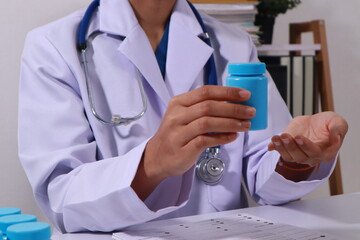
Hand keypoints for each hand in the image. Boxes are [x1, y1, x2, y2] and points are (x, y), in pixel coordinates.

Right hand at [132, 85, 254, 198]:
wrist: (156, 158)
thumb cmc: (175, 135)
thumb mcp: (183, 115)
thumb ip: (202, 108)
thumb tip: (232, 103)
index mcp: (178, 103)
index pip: (205, 92)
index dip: (227, 92)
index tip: (245, 95)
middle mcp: (176, 116)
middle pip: (208, 106)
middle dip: (233, 108)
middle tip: (250, 112)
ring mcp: (178, 133)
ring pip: (207, 122)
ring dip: (231, 123)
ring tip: (245, 125)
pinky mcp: (182, 149)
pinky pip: (206, 140)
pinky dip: (222, 138)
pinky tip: (233, 137)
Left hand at [268, 111, 347, 166]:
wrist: (315, 121)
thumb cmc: (327, 123)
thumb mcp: (338, 122)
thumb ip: (338, 130)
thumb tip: (336, 139)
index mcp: (325, 152)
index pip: (315, 153)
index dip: (306, 147)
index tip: (299, 137)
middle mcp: (311, 156)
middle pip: (300, 157)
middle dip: (291, 146)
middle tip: (286, 136)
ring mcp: (298, 154)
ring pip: (289, 156)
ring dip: (281, 147)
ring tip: (277, 137)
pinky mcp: (288, 148)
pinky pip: (280, 151)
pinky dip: (274, 148)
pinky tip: (271, 144)